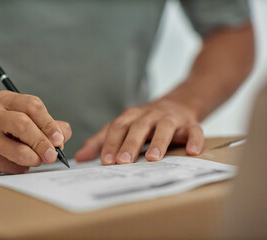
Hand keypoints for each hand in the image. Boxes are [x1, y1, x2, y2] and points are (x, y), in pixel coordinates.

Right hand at [0, 90, 71, 175]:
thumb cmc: (0, 129)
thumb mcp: (20, 117)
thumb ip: (46, 124)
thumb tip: (64, 136)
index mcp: (5, 100)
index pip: (33, 106)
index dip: (50, 124)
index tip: (60, 139)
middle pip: (25, 125)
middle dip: (44, 142)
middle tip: (53, 155)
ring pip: (18, 150)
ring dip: (35, 158)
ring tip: (37, 160)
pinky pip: (10, 166)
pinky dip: (22, 167)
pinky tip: (18, 164)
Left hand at [75, 98, 202, 164]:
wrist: (179, 103)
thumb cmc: (146, 121)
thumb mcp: (123, 127)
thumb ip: (102, 141)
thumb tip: (80, 157)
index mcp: (131, 116)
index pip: (118, 127)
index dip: (111, 143)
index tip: (105, 161)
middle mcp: (150, 115)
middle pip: (138, 127)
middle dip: (130, 144)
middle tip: (123, 162)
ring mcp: (170, 118)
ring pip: (164, 127)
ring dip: (159, 142)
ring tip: (153, 159)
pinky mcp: (190, 124)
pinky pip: (194, 130)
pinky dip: (194, 140)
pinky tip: (192, 152)